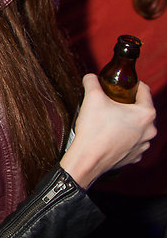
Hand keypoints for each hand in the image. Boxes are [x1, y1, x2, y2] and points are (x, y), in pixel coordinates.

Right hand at [61, 74, 156, 188]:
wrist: (87, 159)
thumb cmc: (94, 130)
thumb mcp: (92, 97)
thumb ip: (92, 82)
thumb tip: (90, 77)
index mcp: (145, 113)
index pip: (144, 90)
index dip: (132, 84)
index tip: (122, 85)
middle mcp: (149, 130)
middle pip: (141, 109)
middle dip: (128, 104)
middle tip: (112, 103)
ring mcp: (143, 145)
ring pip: (138, 127)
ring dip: (127, 122)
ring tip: (110, 120)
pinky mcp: (134, 157)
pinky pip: (132, 142)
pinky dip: (124, 137)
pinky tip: (111, 136)